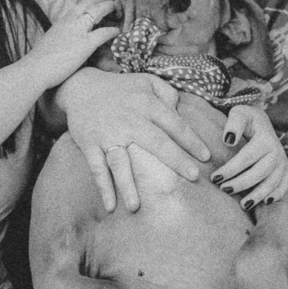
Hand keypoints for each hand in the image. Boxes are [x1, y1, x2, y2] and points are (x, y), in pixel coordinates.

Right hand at [26, 0, 119, 89]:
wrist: (35, 69)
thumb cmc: (39, 61)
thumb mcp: (50, 42)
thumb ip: (59, 37)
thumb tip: (62, 41)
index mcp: (61, 21)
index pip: (79, 5)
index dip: (91, 1)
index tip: (99, 0)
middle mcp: (70, 21)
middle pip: (90, 3)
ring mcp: (78, 31)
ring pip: (98, 11)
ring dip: (109, 8)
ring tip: (116, 8)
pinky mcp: (86, 44)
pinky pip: (104, 33)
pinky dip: (112, 30)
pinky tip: (117, 31)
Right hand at [58, 68, 209, 211]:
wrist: (81, 87)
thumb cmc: (122, 88)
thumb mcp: (147, 81)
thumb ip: (168, 93)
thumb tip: (180, 111)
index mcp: (146, 105)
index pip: (174, 124)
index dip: (191, 140)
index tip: (206, 157)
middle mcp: (129, 120)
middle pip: (155, 142)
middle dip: (175, 160)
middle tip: (194, 177)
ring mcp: (108, 134)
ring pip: (120, 162)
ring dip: (128, 185)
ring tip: (136, 207)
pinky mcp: (90, 144)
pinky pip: (96, 169)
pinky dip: (103, 187)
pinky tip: (110, 206)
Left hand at [212, 105, 287, 207]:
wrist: (262, 123)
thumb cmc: (246, 119)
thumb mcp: (239, 113)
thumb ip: (233, 123)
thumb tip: (228, 141)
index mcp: (266, 137)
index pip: (246, 157)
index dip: (230, 169)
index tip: (214, 177)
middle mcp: (277, 151)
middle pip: (260, 173)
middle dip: (241, 183)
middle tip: (223, 189)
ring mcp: (283, 162)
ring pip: (272, 182)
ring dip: (258, 195)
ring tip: (243, 205)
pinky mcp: (285, 170)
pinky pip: (284, 185)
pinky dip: (277, 195)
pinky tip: (264, 203)